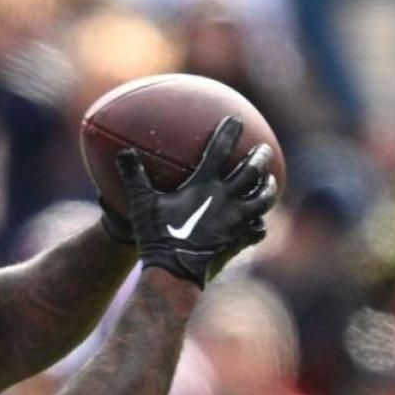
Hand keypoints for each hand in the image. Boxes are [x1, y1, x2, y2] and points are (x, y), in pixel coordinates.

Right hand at [112, 116, 278, 286]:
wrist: (175, 275)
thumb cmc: (156, 238)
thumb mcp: (141, 205)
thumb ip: (134, 177)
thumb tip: (123, 152)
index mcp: (204, 187)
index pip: (219, 151)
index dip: (228, 133)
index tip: (236, 120)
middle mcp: (226, 200)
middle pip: (251, 172)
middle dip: (259, 157)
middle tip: (263, 148)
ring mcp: (236, 222)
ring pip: (262, 200)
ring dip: (268, 187)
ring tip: (271, 181)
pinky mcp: (239, 242)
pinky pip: (257, 231)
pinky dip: (259, 224)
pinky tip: (259, 223)